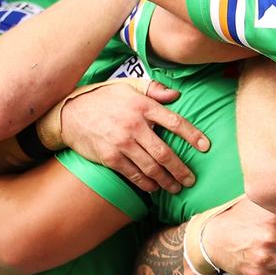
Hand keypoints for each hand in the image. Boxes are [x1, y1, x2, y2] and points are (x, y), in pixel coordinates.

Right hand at [60, 79, 209, 193]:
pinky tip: (154, 188)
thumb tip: (176, 95)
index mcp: (142, 106)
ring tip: (176, 188)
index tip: (205, 147)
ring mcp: (122, 143)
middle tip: (191, 180)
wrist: (70, 113)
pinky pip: (133, 175)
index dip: (193, 135)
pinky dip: (146, 185)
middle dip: (181, 170)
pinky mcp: (110, 158)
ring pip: (151, 168)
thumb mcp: (128, 86)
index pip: (175, 122)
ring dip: (166, 181)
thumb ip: (154, 89)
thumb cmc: (103, 98)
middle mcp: (134, 125)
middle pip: (165, 153)